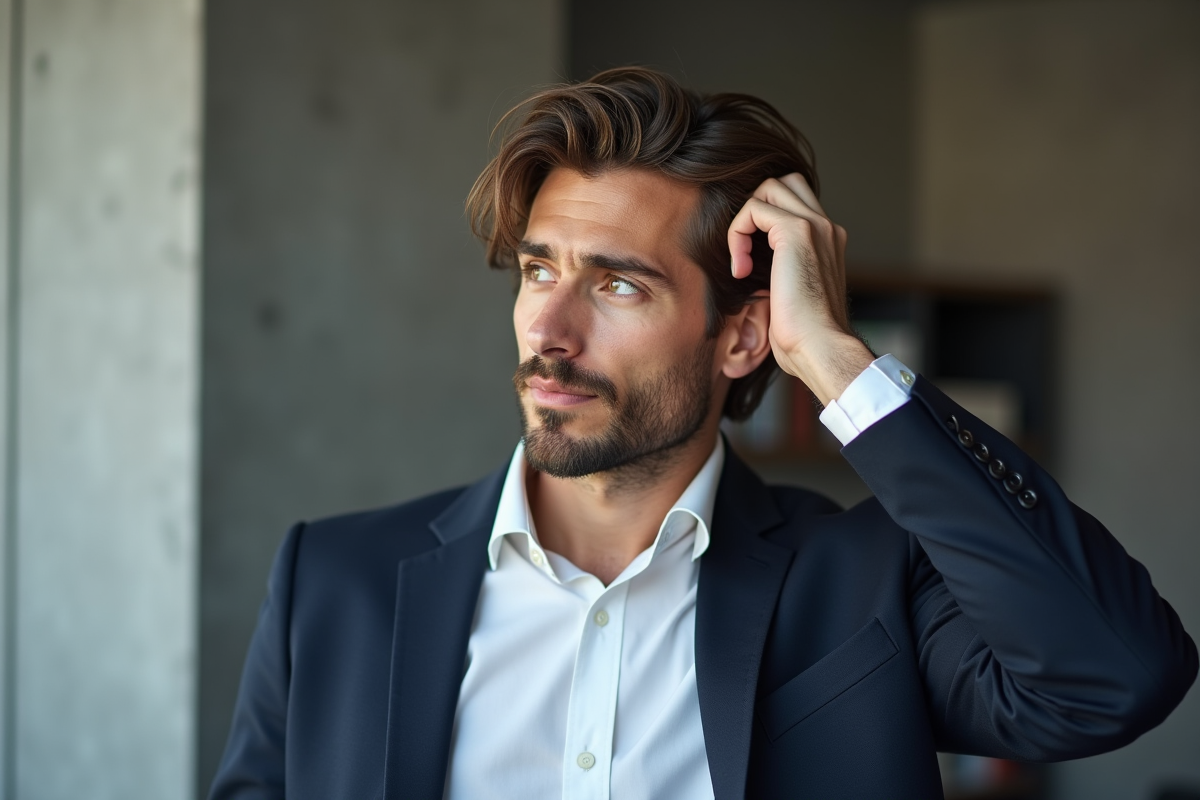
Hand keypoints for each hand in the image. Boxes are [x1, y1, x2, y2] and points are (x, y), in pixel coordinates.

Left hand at [727, 173, 873, 405]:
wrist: (820, 347)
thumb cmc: (803, 335)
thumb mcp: (790, 294)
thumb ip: (780, 271)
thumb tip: (752, 267)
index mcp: (828, 241)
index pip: (794, 202)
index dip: (764, 221)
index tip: (751, 263)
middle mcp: (827, 227)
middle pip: (784, 183)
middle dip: (754, 209)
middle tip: (745, 250)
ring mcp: (815, 225)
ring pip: (769, 188)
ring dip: (744, 220)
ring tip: (741, 260)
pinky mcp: (797, 231)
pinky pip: (754, 209)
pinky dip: (738, 235)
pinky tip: (741, 270)